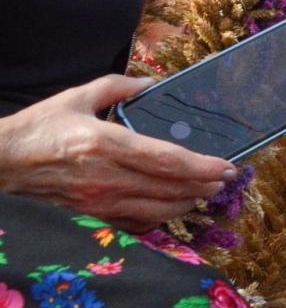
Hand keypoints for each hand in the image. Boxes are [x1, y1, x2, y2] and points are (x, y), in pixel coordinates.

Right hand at [0, 75, 236, 231]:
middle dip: (204, 186)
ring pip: (158, 211)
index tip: (227, 166)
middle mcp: (106, 177)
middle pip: (171, 189)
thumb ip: (117, 86)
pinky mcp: (89, 218)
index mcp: (106, 143)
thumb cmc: (36, 130)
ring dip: (187, 203)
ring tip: (203, 192)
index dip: (203, 166)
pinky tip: (169, 208)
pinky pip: (135, 224)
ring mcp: (98, 202)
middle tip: (223, 180)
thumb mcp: (75, 98)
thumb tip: (150, 83)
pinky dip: (159, 218)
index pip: (168, 160)